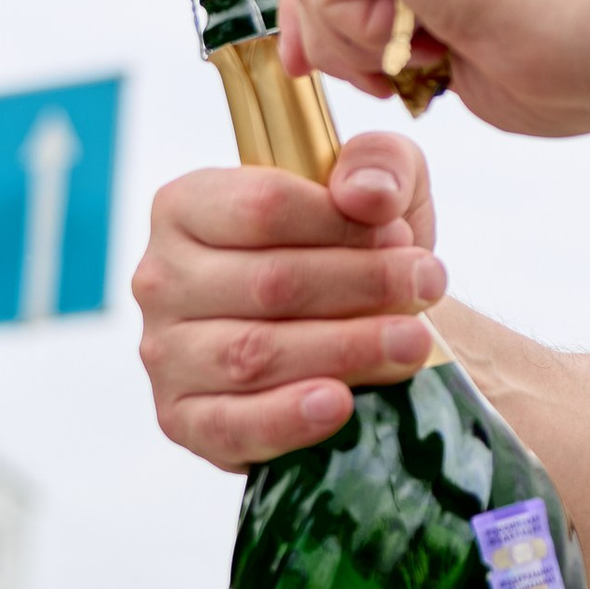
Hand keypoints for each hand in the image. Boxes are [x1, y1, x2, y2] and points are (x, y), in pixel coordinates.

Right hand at [131, 135, 448, 469]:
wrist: (354, 327)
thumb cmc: (353, 246)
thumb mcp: (378, 182)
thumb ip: (379, 163)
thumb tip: (366, 195)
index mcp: (187, 206)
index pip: (263, 206)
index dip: (341, 223)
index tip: (403, 236)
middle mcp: (162, 278)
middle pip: (268, 282)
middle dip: (362, 285)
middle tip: (428, 287)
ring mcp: (165, 353)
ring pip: (253, 353)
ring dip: (345, 349)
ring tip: (412, 343)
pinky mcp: (181, 419)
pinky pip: (229, 425)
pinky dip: (287, 418)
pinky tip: (339, 405)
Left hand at [281, 0, 589, 137]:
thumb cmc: (565, 51)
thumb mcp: (468, 27)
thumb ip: (416, 15)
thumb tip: (377, 41)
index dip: (327, 11)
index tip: (324, 65)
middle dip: (330, 36)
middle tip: (381, 85)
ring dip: (356, 46)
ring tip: (428, 60)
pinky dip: (362, 39)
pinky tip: (429, 39)